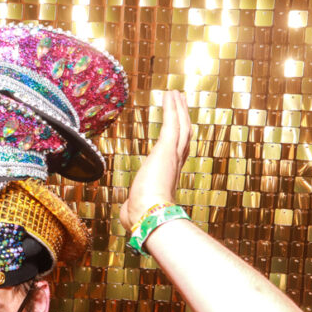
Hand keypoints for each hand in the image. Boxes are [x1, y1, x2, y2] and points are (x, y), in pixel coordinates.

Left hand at [120, 90, 191, 230]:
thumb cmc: (142, 217)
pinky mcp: (166, 149)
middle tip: (181, 103)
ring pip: (180, 126)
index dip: (178, 139)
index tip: (177, 129)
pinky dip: (172, 108)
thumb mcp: (136, 208)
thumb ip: (134, 206)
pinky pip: (171, 123)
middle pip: (183, 135)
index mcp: (168, 176)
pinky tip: (169, 95)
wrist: (150, 216)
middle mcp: (174, 164)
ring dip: (178, 109)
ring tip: (175, 94)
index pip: (176, 152)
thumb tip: (128, 215)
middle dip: (182, 118)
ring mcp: (172, 155)